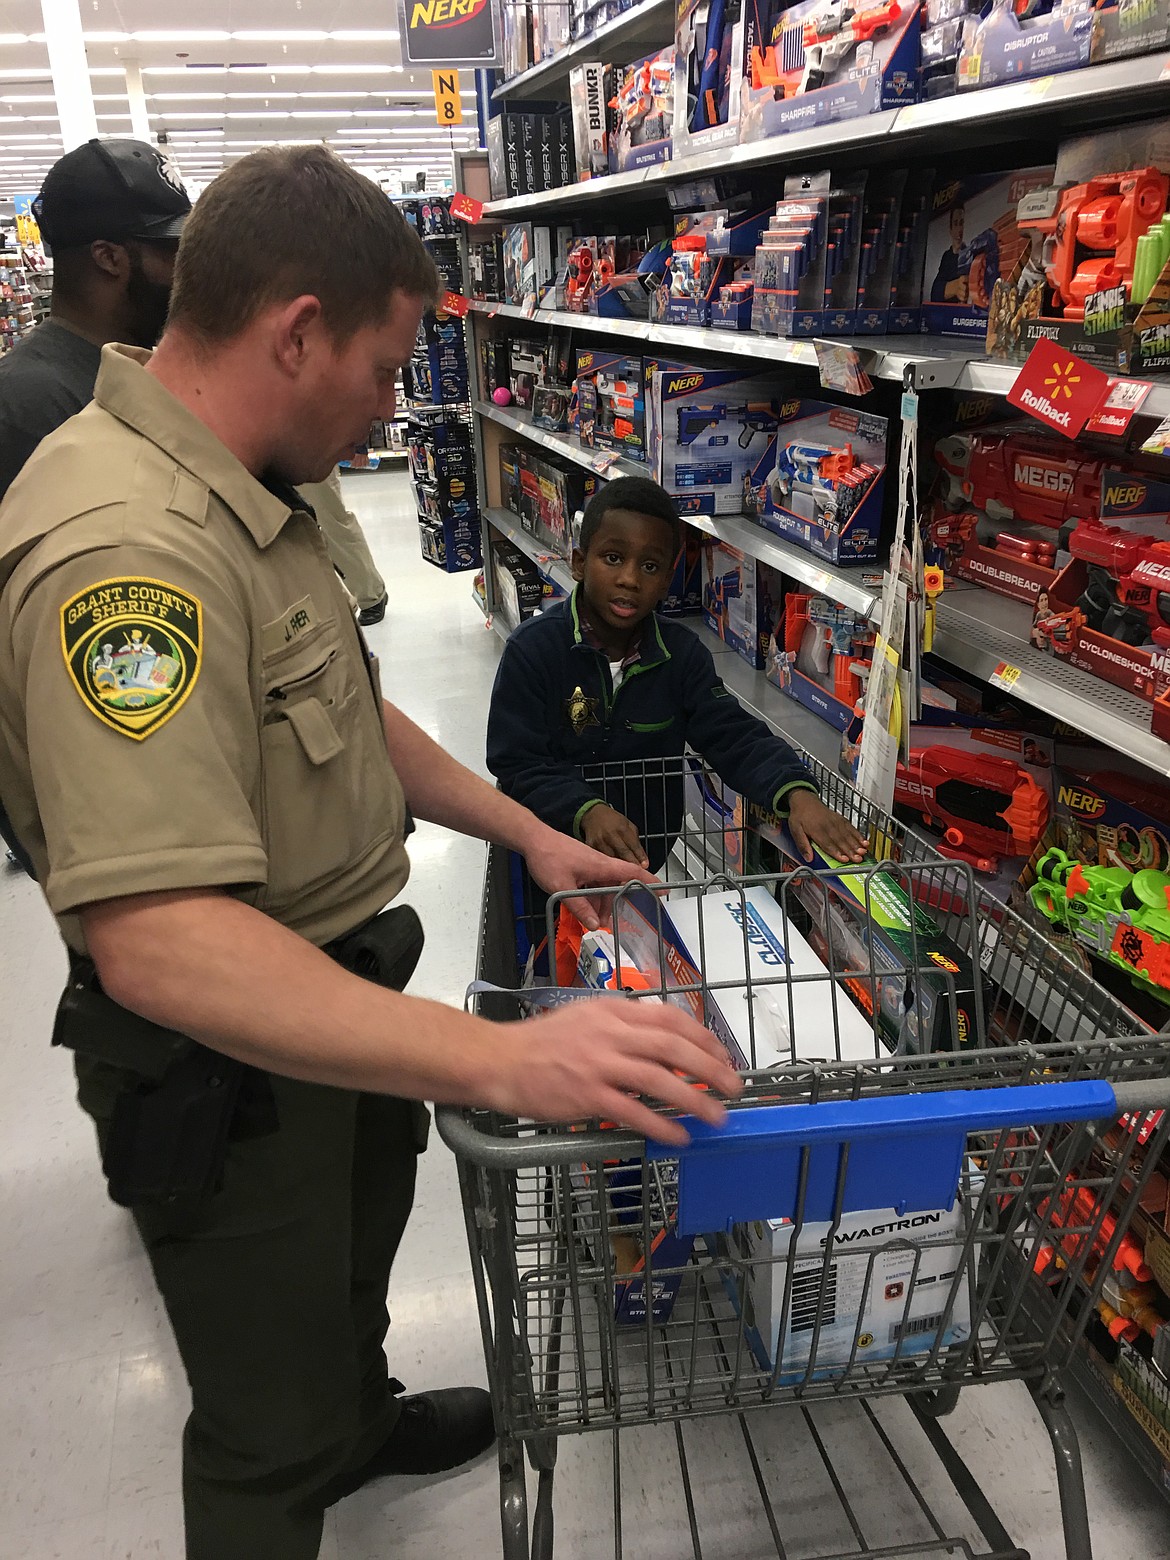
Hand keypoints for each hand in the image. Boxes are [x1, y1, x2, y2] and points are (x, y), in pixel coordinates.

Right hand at [499, 998, 741, 1146]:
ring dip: (694, 1099)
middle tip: (733, 1087)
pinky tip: (679, 1137)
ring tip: (716, 1116)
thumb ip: (623, 1025)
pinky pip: (633, 1112)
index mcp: (614, 1011)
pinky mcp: (587, 1095)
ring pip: (659, 1079)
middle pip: (674, 1047)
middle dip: (711, 1068)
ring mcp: (599, 1064)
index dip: (703, 1038)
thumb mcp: (587, 1018)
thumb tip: (663, 1042)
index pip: (670, 1019)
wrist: (500, 1060)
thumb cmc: (542, 1043)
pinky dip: (660, 1125)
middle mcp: (611, 1033)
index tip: (722, 1056)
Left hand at [523, 821, 656, 930]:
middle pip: (618, 885)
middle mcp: (600, 864)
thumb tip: (595, 925)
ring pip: (604, 887)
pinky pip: (593, 884)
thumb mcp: (562, 888)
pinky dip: (592, 897)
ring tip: (596, 921)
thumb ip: (580, 907)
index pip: (633, 873)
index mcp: (602, 866)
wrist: (533, 839)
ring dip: (602, 904)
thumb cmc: (549, 858)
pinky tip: (585, 910)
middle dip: (618, 904)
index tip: (665, 890)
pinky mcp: (582, 867)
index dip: (650, 882)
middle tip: (616, 923)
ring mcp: (591, 865)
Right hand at [582, 803, 648, 868]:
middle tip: (637, 874)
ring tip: (625, 876)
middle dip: (631, 865)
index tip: (645, 866)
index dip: (640, 857)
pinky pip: (600, 860)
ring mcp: (599, 841)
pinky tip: (612, 871)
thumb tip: (643, 861)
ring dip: (619, 869)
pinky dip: (607, 867)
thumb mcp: (628, 826)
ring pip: (611, 859)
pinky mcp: (590, 847)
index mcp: (622, 828)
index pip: (633, 845)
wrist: (593, 815)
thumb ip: (636, 843)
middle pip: (623, 854)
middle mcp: (610, 835)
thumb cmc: (613, 821)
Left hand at [787, 790, 868, 864]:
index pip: (828, 844)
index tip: (844, 859)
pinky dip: (858, 835)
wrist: (804, 800)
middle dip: (850, 851)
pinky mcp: (841, 819)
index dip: (837, 852)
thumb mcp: (795, 830)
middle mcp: (828, 826)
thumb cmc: (800, 816)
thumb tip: (808, 858)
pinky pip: (851, 828)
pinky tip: (864, 841)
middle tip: (858, 859)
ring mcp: (836, 822)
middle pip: (840, 841)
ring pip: (847, 835)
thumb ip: (802, 844)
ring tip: (863, 852)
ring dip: (856, 844)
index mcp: (816, 830)